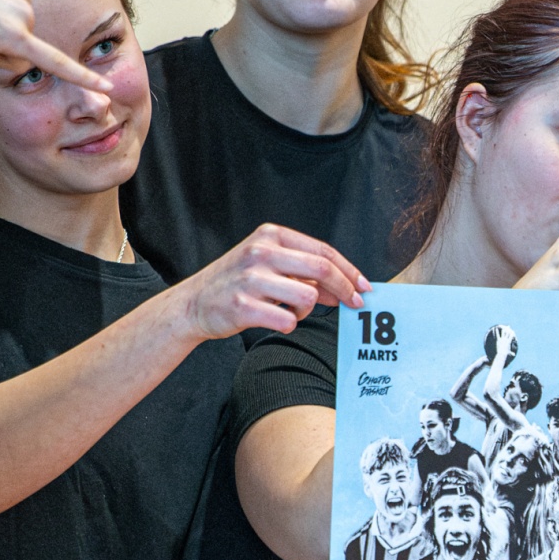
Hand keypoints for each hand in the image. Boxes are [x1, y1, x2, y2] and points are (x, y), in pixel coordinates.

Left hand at [0, 0, 109, 101]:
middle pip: (27, 49)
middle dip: (3, 51)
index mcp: (11, 34)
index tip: (105, 85)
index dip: (81, 77)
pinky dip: (0, 9)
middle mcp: (22, 12)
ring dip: (2, 30)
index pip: (55, 62)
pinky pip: (16, 5)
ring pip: (22, 28)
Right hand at [177, 224, 369, 339]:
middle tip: (354, 304)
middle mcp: (261, 252)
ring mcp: (251, 278)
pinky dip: (289, 323)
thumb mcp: (269, 265)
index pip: (323, 251)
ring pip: (307, 296)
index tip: (364, 287)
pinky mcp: (243, 306)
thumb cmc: (237, 283)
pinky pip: (287, 320)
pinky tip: (274, 318)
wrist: (194, 304)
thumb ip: (304, 272)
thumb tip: (344, 289)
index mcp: (270, 236)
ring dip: (308, 309)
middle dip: (345, 288)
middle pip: (321, 269)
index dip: (349, 271)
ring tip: (292, 310)